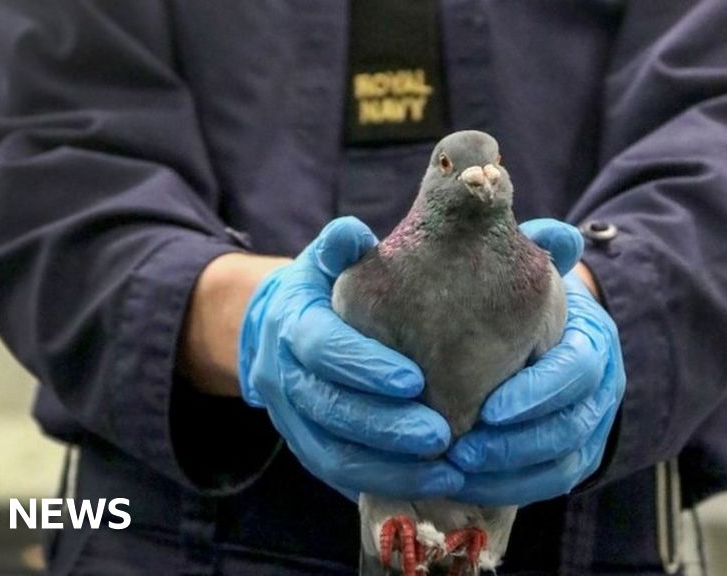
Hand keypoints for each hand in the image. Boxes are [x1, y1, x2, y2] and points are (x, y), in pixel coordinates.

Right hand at [239, 217, 463, 500]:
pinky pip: (341, 475)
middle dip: (386, 426)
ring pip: (333, 453)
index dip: (363, 366)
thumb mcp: (327, 260)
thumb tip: (354, 233)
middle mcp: (284, 376)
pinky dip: (387, 482)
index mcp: (292, 323)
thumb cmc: (324, 290)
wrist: (278, 332)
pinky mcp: (308, 448)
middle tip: (443, 434)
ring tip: (447, 468)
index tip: (413, 379)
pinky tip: (434, 483)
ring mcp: (292, 419)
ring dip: (391, 465)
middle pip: (328, 408)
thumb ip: (343, 246)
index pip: (320, 347)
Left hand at [447, 221, 625, 505]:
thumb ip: (535, 251)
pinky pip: (548, 486)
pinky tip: (462, 488)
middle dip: (516, 445)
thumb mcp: (529, 272)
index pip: (577, 371)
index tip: (487, 409)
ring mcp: (590, 429)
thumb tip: (554, 234)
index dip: (537, 393)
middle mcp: (601, 390)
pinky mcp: (571, 460)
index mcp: (592, 340)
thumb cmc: (523, 302)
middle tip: (461, 452)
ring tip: (455, 474)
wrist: (545, 332)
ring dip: (508, 475)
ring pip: (562, 467)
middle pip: (572, 428)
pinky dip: (507, 490)